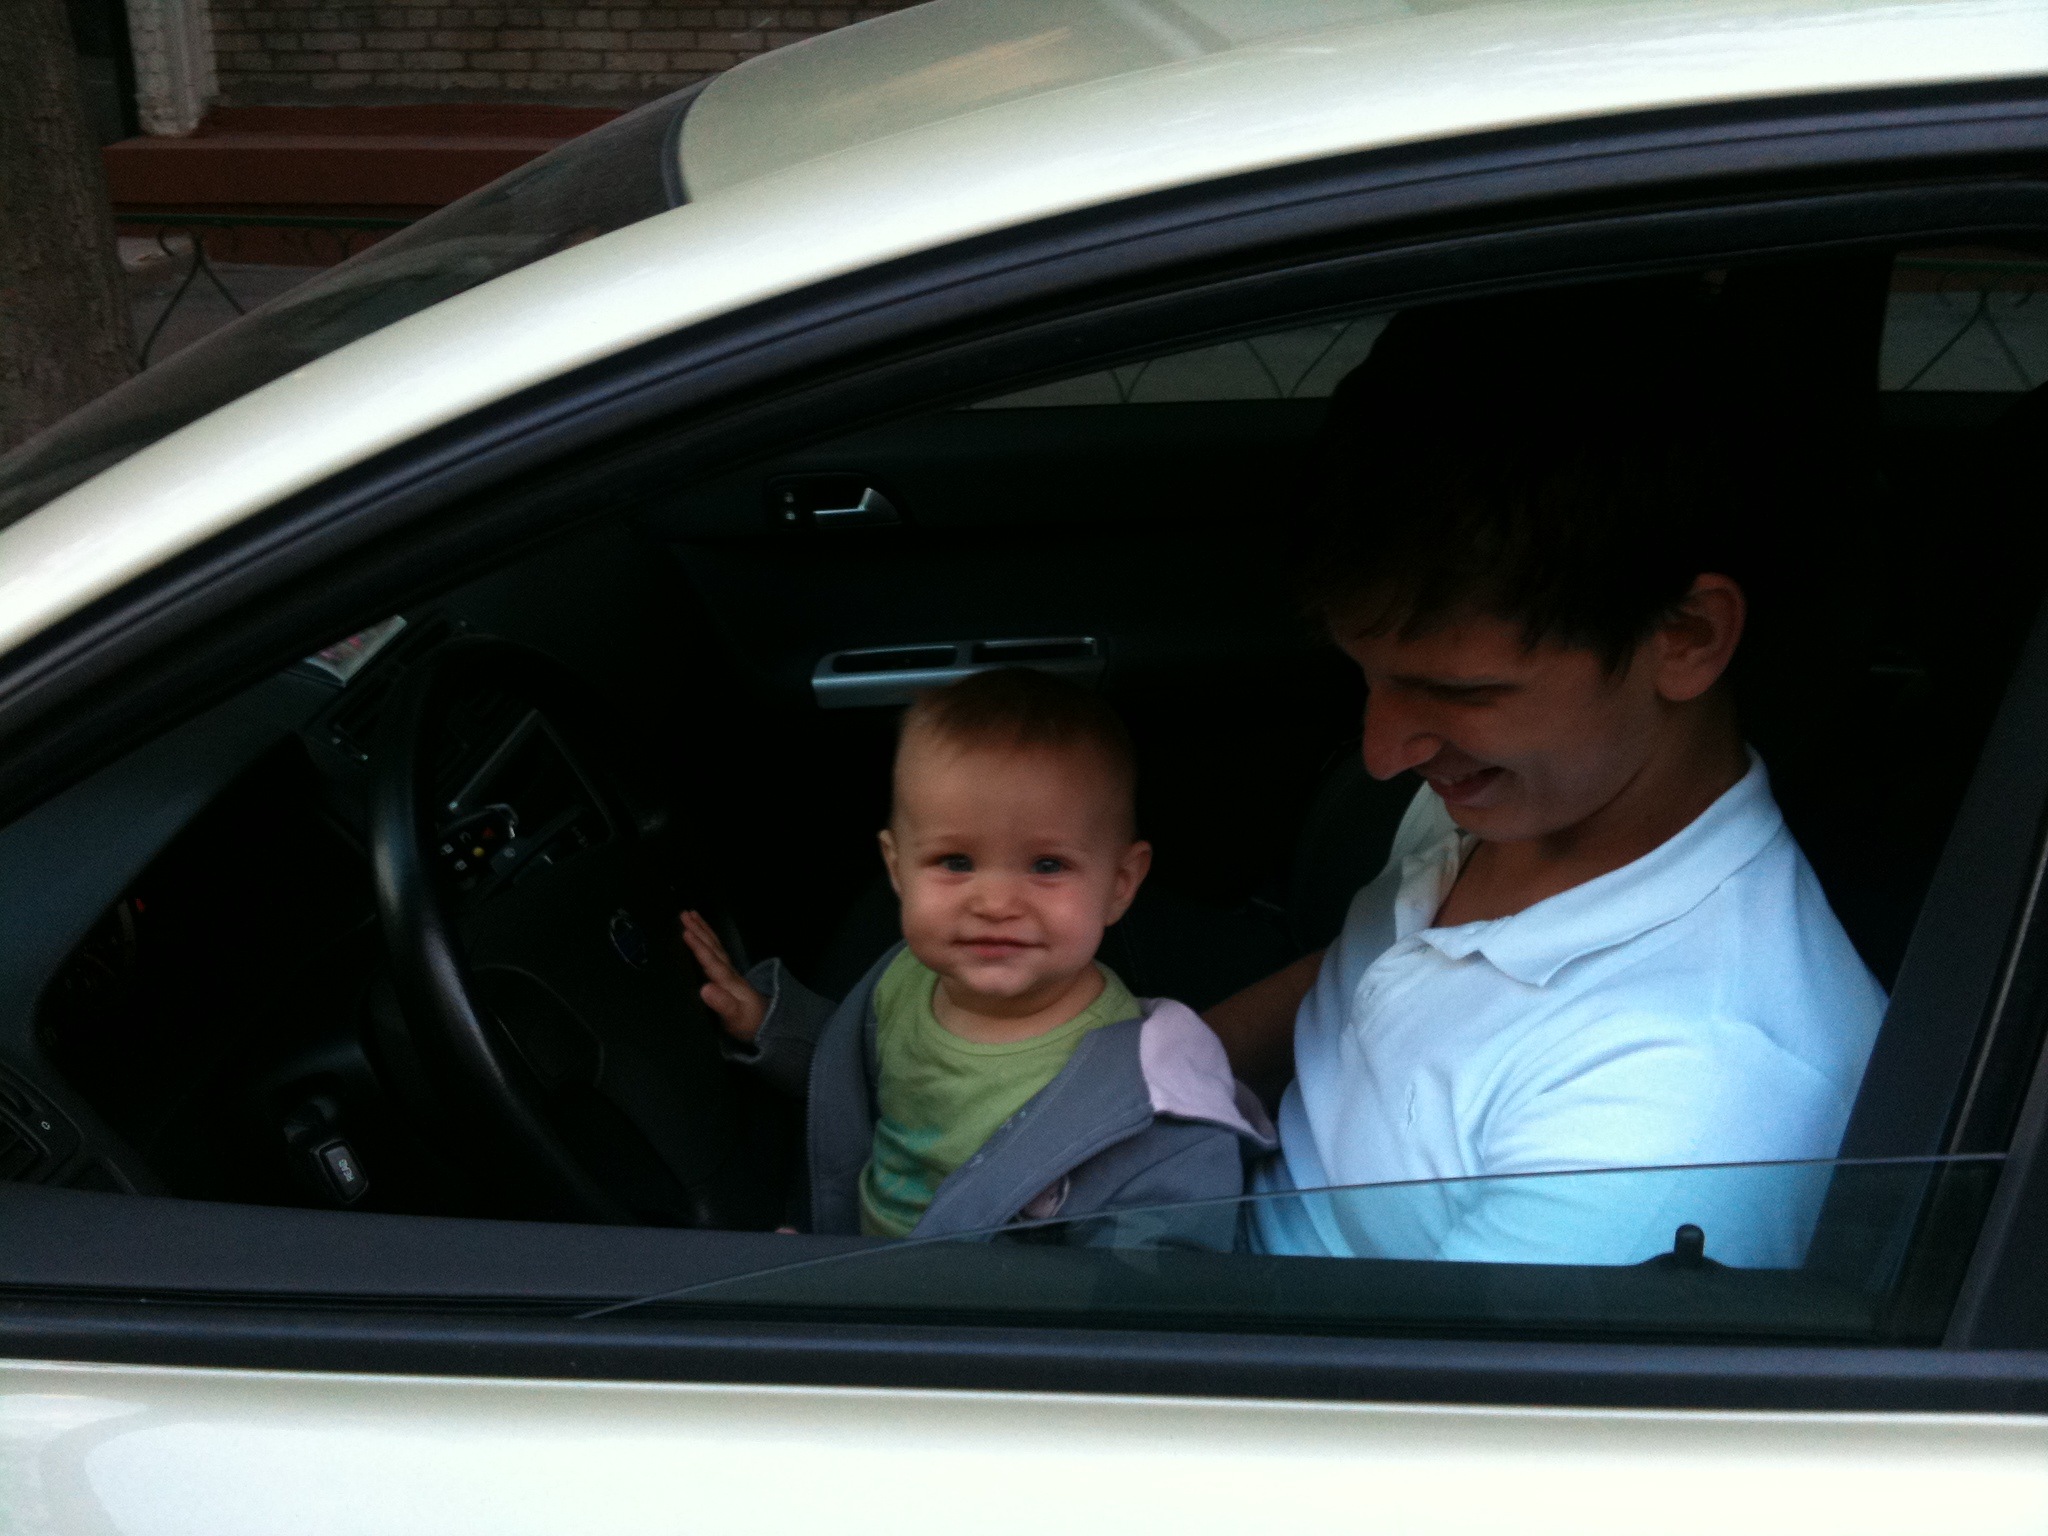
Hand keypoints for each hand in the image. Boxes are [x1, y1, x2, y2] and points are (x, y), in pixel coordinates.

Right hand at [680, 910, 766, 1042]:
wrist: (765, 1024)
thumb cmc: (747, 1022)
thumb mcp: (735, 1017)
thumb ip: (722, 1004)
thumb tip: (704, 989)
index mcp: (728, 981)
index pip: (711, 961)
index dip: (699, 947)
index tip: (685, 932)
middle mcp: (729, 972)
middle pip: (713, 947)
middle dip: (698, 930)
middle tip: (683, 914)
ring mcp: (729, 971)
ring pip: (715, 945)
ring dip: (703, 930)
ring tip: (691, 914)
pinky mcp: (728, 974)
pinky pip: (716, 951)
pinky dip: (708, 938)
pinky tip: (702, 933)